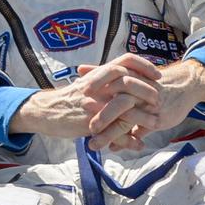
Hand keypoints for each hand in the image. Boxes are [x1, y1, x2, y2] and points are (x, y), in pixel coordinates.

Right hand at [11, 54, 161, 146]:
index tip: (158, 74)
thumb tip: (124, 79)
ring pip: (125, 106)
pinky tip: (138, 144)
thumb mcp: (87, 84)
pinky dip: (128, 139)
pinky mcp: (91, 121)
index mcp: (99, 73)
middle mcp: (99, 84)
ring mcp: (95, 102)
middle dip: (148, 90)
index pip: (126, 60)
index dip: (144, 65)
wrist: (45, 110)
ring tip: (154, 123)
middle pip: (130, 80)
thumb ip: (105, 80)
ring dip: (142, 116)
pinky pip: (114, 130)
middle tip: (158, 99)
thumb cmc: (68, 99)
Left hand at [81, 58, 204, 150]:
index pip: (110, 80)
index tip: (77, 95)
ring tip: (93, 144)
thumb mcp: (129, 74)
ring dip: (110, 133)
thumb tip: (80, 69)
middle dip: (102, 115)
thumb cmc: (151, 81)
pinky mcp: (158, 118)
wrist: (184, 85)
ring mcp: (149, 105)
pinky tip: (114, 148)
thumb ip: (103, 73)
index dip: (95, 87)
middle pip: (118, 101)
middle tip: (87, 128)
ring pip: (127, 119)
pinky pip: (139, 131)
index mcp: (129, 77)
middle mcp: (139, 90)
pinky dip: (126, 141)